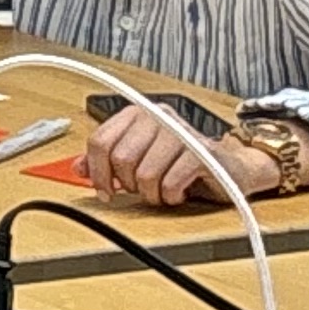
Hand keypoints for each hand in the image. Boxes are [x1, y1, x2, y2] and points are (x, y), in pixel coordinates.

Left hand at [85, 105, 277, 209]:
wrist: (232, 167)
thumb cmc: (183, 163)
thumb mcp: (141, 158)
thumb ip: (107, 161)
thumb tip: (77, 168)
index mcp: (138, 114)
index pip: (99, 141)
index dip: (96, 171)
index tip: (104, 190)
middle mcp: (158, 116)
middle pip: (120, 159)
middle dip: (128, 184)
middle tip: (143, 188)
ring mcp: (181, 132)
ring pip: (145, 174)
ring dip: (152, 193)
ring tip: (163, 189)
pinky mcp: (203, 152)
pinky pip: (170, 182)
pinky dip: (171, 195)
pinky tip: (178, 190)